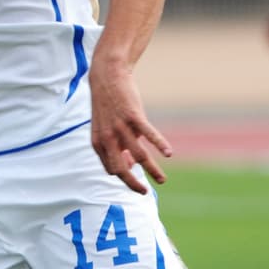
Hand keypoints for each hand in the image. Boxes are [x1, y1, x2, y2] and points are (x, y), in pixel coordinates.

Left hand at [88, 60, 172, 194]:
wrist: (107, 76)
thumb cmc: (109, 104)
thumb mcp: (105, 127)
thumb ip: (116, 146)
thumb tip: (130, 163)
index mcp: (99, 143)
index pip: (111, 169)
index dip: (124, 175)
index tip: (136, 177)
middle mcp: (107, 138)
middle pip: (121, 169)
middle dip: (134, 184)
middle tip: (145, 192)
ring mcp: (120, 127)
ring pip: (139, 156)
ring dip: (152, 171)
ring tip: (162, 180)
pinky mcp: (133, 116)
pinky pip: (148, 135)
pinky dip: (160, 145)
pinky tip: (169, 153)